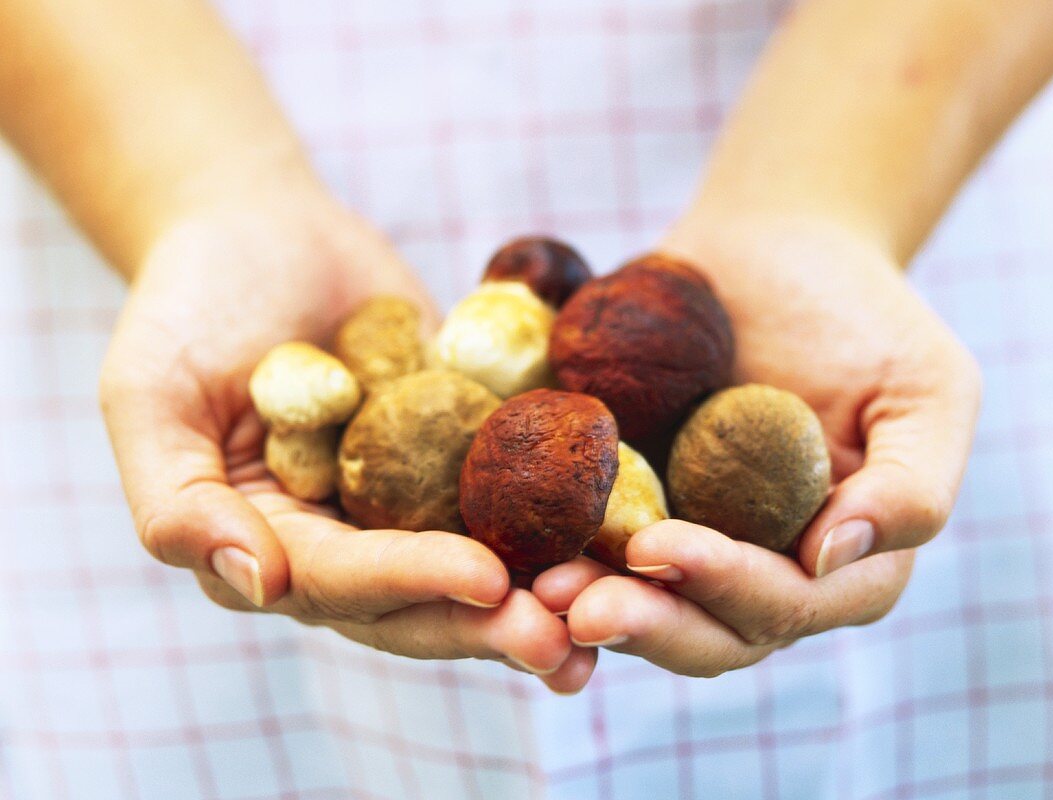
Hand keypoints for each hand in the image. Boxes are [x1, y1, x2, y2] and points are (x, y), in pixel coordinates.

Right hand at [99, 182, 593, 692]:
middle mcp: (346, 540)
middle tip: (566, 631)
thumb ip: (177, 502)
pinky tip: (621, 523)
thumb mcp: (148, 398)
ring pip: (481, 559)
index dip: (410, 586)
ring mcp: (408, 500)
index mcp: (270, 548)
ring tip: (613, 598)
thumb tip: (254, 586)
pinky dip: (563, 510)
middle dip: (490, 619)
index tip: (483, 581)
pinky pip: (516, 487)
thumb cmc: (187, 306)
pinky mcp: (461, 452)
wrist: (260, 230)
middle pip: (423, 598)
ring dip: (543, 586)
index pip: (342, 584)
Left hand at [533, 214, 980, 676]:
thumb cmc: (863, 314)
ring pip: (641, 603)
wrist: (775, 251)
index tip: (657, 551)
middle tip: (571, 603)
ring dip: (587, 605)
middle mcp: (764, 571)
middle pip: (706, 630)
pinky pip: (590, 543)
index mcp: (841, 566)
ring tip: (531, 587)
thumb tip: (832, 557)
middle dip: (643, 623)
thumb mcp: (926, 389)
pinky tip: (507, 541)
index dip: (724, 588)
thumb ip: (911, 487)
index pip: (785, 603)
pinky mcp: (633, 507)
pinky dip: (552, 551)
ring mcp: (693, 543)